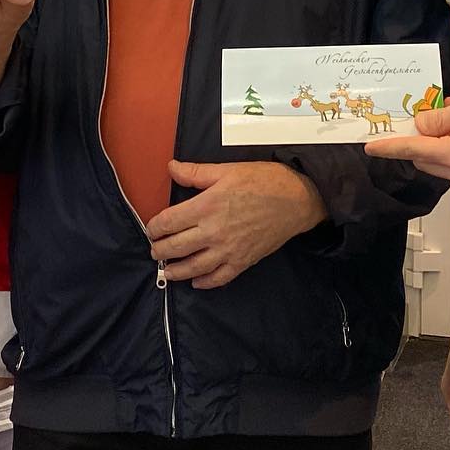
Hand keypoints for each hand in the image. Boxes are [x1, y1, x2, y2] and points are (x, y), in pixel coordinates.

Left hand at [145, 161, 326, 289]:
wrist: (296, 199)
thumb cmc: (263, 181)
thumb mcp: (227, 170)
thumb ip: (196, 173)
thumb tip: (171, 167)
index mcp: (207, 205)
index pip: (169, 222)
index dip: (155, 227)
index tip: (152, 228)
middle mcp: (213, 231)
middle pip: (176, 247)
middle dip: (160, 250)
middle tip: (154, 250)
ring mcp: (228, 250)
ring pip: (193, 267)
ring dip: (176, 270)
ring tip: (167, 270)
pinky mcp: (242, 261)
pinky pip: (218, 278)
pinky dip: (204, 282)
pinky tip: (196, 282)